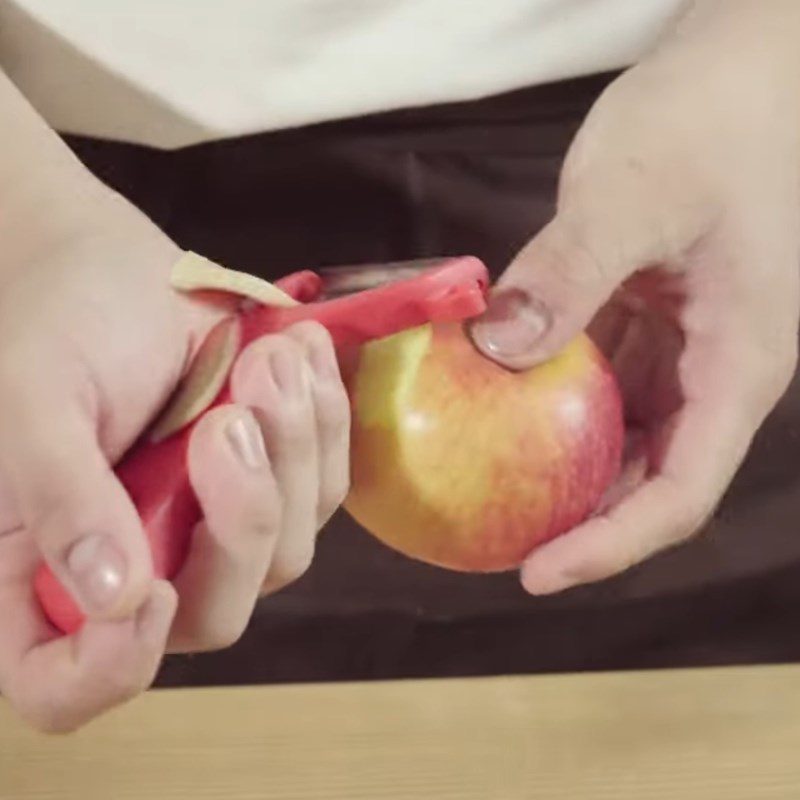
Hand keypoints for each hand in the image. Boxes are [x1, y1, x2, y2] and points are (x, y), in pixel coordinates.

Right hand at [0, 185, 349, 731]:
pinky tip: (300, 354)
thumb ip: (59, 498)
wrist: (117, 270)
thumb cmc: (55, 328)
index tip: (148, 588)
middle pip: (215, 615)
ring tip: (270, 361)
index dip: (109, 669)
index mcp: (45, 568)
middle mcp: (139, 566)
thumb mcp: (31, 404)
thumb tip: (116, 596)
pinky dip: (326, 420)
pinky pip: (327, 485)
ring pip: (289, 549)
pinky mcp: (274, 480)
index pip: (63, 685)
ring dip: (292, 449)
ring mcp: (213, 528)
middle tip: (229, 419)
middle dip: (243, 519)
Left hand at [472, 0, 799, 593]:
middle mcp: (716, 367)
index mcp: (739, 362)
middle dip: (583, 521)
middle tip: (498, 541)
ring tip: (491, 491)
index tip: (536, 572)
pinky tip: (500, 404)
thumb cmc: (713, 117)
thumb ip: (568, 274)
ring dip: (565, 466)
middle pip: (652, 477)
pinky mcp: (651, 313)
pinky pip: (603, 379)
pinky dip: (554, 402)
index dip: (613, 545)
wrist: (747, 60)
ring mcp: (685, 342)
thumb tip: (498, 348)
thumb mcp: (634, 193)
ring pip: (626, 433)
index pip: (682, 491)